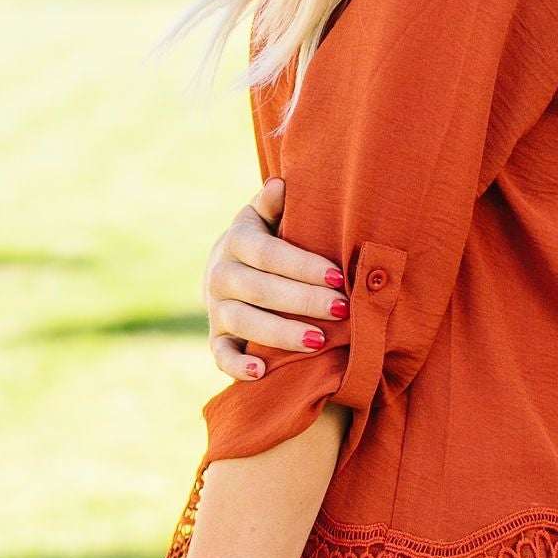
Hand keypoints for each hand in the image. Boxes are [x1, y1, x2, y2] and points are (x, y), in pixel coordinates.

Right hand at [205, 175, 351, 382]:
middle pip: (260, 290)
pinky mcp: (216, 337)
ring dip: (280, 333)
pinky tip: (262, 373)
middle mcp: (221, 275)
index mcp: (236, 242)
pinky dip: (237, 367)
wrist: (227, 269)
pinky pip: (220, 355)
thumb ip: (274, 205)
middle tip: (341, 309)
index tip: (336, 277)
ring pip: (244, 322)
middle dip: (303, 301)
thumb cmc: (264, 242)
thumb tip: (281, 184)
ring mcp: (216, 308)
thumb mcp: (265, 218)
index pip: (269, 255)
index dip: (303, 267)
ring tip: (318, 341)